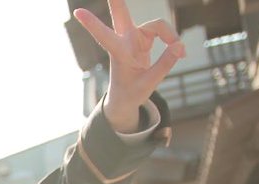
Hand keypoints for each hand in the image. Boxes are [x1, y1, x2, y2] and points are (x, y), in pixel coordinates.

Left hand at [77, 0, 185, 132]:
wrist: (125, 99)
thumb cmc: (130, 93)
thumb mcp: (148, 84)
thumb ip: (165, 64)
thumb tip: (179, 46)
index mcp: (118, 54)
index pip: (104, 35)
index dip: (92, 24)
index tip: (77, 12)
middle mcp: (125, 42)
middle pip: (122, 14)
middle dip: (117, 0)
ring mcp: (134, 39)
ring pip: (156, 25)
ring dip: (170, 35)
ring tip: (181, 52)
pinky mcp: (143, 40)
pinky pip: (162, 32)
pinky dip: (172, 40)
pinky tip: (180, 52)